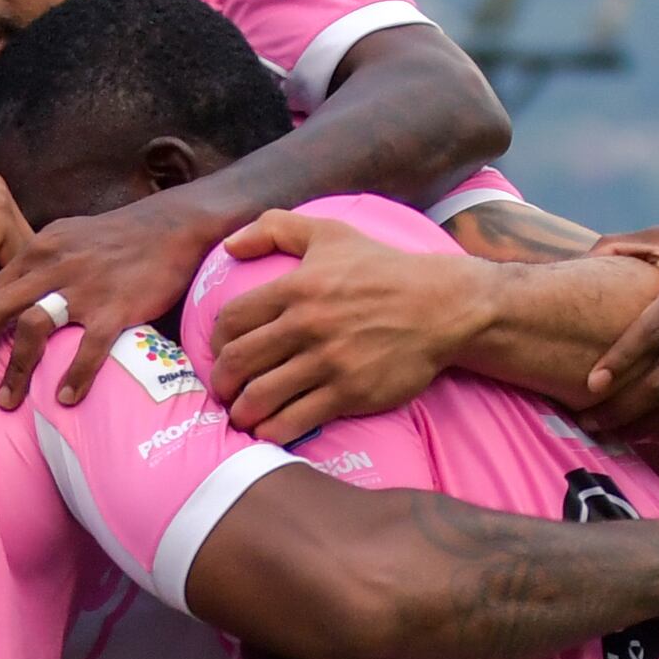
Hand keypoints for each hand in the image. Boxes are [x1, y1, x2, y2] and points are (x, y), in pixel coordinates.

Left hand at [0, 192, 221, 408]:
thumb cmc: (111, 240)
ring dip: (14, 370)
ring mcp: (83, 287)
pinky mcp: (115, 307)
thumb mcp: (57, 242)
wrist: (170, 227)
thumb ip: (16, 268)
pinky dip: (74, 375)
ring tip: (4, 403)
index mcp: (34, 252)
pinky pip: (88, 347)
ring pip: (32, 329)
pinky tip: (62, 399)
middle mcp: (51, 267)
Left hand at [204, 211, 489, 442]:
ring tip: (242, 414)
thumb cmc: (385, 269)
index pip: (231, 320)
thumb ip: (276, 228)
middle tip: (223, 391)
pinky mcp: (349, 392)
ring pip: (261, 395)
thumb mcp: (331, 234)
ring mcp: (328, 361)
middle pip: (238, 361)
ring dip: (242, 411)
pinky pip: (295, 419)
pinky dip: (273, 430)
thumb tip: (229, 244)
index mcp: (296, 287)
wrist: (443, 307)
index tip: (219, 354)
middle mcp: (307, 325)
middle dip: (221, 382)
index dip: (216, 342)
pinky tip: (268, 430)